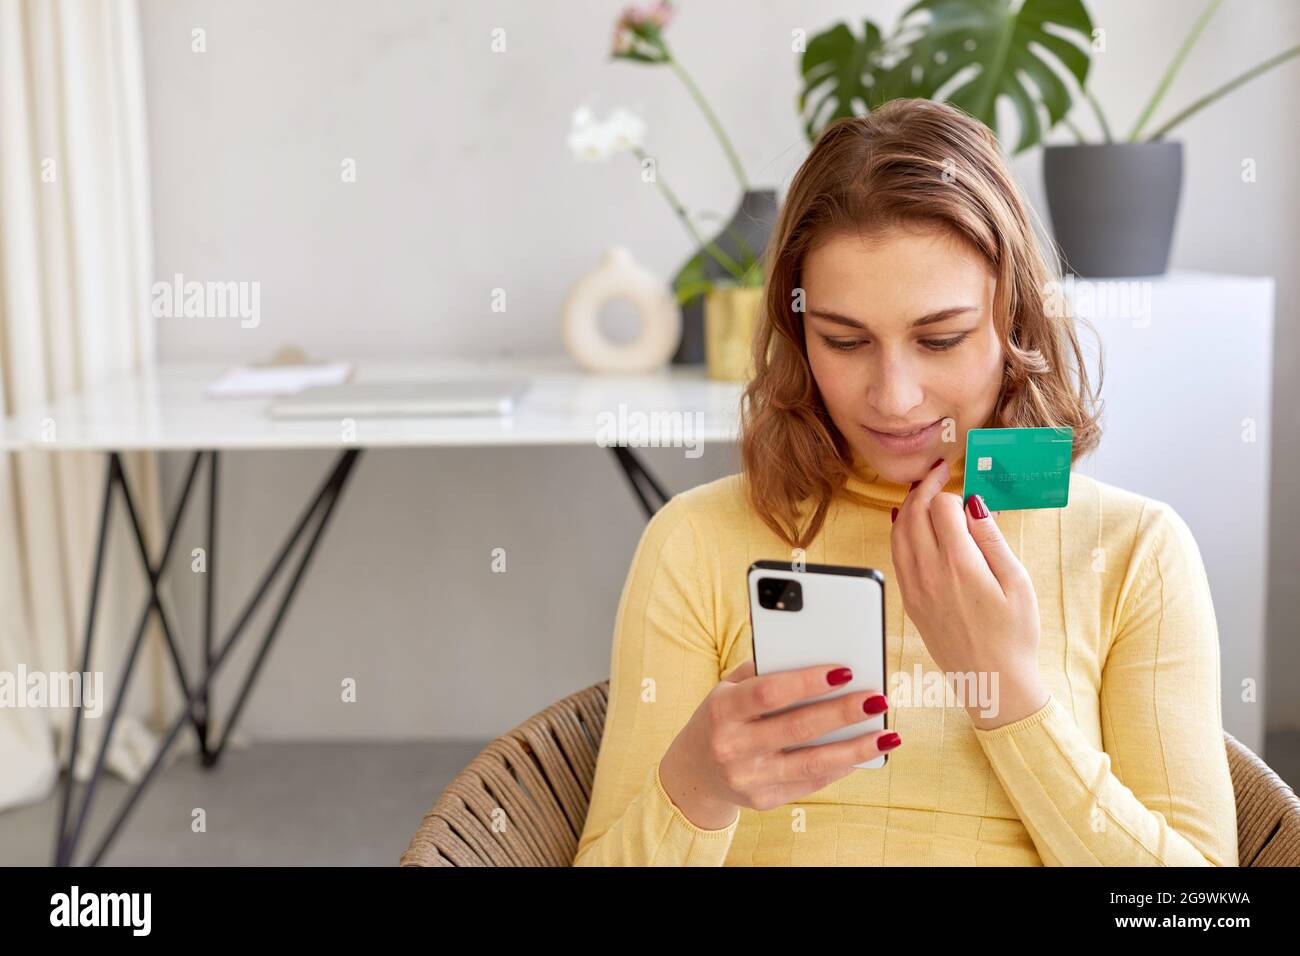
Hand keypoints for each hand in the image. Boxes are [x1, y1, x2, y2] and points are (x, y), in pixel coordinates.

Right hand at [658, 660, 898, 829]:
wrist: (696, 771)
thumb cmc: (723, 716)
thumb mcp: (728, 688)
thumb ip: (764, 671)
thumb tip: (818, 655)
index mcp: (723, 710)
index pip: (768, 693)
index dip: (806, 682)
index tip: (844, 670)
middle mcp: (732, 747)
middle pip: (797, 728)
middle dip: (842, 713)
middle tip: (878, 700)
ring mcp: (749, 779)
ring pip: (811, 764)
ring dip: (854, 749)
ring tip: (887, 735)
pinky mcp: (765, 801)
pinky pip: (811, 783)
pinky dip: (841, 767)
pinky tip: (864, 752)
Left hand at [890, 456, 1048, 729]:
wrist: (993, 682)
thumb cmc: (1014, 635)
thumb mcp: (1017, 583)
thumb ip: (992, 540)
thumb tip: (974, 504)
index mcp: (959, 565)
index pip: (942, 507)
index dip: (953, 491)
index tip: (964, 486)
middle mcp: (929, 573)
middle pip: (915, 513)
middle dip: (925, 487)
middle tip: (938, 472)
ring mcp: (914, 588)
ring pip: (898, 532)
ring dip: (909, 506)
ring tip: (924, 491)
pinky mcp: (909, 601)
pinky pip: (895, 555)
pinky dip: (900, 531)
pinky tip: (910, 523)